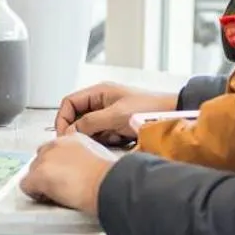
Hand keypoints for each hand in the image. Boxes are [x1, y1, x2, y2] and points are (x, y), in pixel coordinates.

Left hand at [20, 134, 114, 213]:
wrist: (104, 184)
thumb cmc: (106, 176)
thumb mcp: (93, 158)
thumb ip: (78, 159)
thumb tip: (73, 171)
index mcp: (70, 139)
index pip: (53, 150)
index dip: (56, 165)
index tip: (64, 175)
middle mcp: (54, 144)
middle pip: (39, 160)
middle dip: (46, 172)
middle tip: (59, 185)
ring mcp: (44, 159)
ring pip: (32, 172)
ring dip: (40, 182)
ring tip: (55, 193)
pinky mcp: (38, 175)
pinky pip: (26, 186)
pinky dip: (35, 193)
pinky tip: (48, 198)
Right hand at [55, 82, 176, 143]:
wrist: (171, 115)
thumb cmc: (148, 108)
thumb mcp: (115, 115)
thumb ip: (90, 122)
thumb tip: (69, 132)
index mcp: (99, 92)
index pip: (69, 103)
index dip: (63, 118)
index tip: (63, 135)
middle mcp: (101, 102)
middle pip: (78, 117)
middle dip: (80, 130)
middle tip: (84, 142)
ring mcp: (109, 115)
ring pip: (90, 129)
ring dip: (96, 136)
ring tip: (110, 137)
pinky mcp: (117, 127)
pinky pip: (103, 136)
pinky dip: (107, 140)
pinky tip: (119, 140)